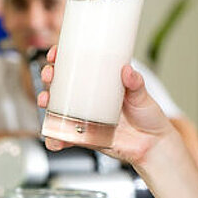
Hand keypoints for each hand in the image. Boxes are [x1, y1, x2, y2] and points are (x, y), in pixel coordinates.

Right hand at [38, 46, 175, 167]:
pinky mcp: (85, 135)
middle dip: (50, 77)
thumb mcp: (142, 95)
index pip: (77, 65)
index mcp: (101, 83)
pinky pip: (65, 137)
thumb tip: (128, 71)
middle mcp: (89, 98)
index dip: (62, 58)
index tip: (56, 53)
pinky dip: (56, 138)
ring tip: (46, 101)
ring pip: (58, 107)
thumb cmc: (148, 117)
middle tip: (50, 75)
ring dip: (46, 103)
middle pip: (62, 83)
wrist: (152, 145)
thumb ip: (136, 83)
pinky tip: (53, 138)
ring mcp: (84, 116)